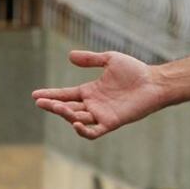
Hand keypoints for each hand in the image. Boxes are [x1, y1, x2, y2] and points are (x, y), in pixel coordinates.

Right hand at [32, 50, 165, 139]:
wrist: (154, 82)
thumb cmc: (135, 71)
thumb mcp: (110, 60)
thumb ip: (91, 59)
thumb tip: (70, 56)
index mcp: (90, 91)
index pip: (65, 95)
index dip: (50, 95)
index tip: (34, 94)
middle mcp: (93, 105)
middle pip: (67, 108)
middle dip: (53, 106)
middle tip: (41, 102)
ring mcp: (101, 115)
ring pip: (77, 119)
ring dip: (66, 114)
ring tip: (58, 106)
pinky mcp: (112, 122)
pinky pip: (93, 132)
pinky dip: (83, 131)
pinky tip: (75, 123)